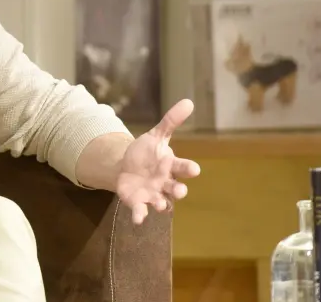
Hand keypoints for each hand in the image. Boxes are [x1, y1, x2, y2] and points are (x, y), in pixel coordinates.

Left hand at [116, 99, 200, 224]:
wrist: (126, 167)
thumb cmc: (147, 152)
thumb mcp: (156, 135)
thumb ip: (170, 121)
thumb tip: (188, 101)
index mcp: (171, 166)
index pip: (183, 167)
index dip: (187, 169)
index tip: (194, 169)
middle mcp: (166, 183)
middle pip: (176, 188)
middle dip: (179, 191)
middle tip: (180, 191)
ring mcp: (153, 194)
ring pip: (162, 202)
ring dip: (161, 204)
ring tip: (159, 204)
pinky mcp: (138, 202)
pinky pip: (141, 210)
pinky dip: (141, 215)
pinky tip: (139, 219)